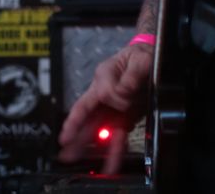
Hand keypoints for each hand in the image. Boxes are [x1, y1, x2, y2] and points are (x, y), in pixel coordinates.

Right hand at [58, 42, 151, 173]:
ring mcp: (113, 108)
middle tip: (64, 145)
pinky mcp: (123, 118)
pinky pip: (116, 136)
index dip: (103, 101)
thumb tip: (123, 90)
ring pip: (98, 129)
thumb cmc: (139, 55)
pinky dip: (113, 149)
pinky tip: (110, 160)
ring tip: (75, 158)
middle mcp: (105, 95)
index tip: (108, 106)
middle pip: (86, 115)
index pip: (98, 93)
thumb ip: (131, 73)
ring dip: (88, 144)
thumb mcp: (138, 58)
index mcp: (104, 76)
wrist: (150, 60)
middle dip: (74, 131)